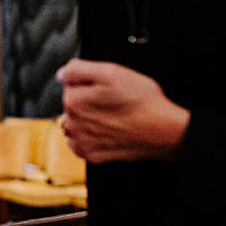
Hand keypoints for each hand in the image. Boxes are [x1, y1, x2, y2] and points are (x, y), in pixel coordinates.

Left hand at [57, 59, 190, 163]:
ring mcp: (82, 141)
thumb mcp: (111, 72)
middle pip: (73, 105)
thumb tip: (62, 74)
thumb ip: (79, 69)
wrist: (163, 131)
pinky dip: (90, 138)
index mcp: (74, 101)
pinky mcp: (92, 155)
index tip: (104, 87)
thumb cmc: (142, 102)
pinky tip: (107, 131)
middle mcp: (73, 123)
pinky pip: (81, 143)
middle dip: (88, 101)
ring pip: (76, 124)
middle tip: (111, 101)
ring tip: (111, 117)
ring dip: (87, 120)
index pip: (70, 85)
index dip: (89, 83)